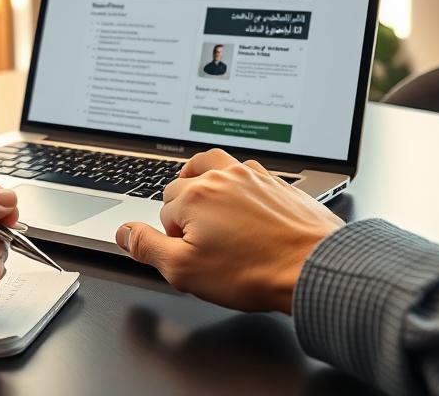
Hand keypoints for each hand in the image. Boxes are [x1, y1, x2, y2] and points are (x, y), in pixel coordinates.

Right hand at [115, 149, 343, 313]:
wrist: (315, 267)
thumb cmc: (255, 272)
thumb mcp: (185, 270)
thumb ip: (146, 247)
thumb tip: (122, 232)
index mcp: (194, 196)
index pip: (163, 212)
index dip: (170, 236)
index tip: (188, 254)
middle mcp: (220, 177)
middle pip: (183, 187)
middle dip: (185, 210)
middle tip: (200, 240)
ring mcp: (250, 176)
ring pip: (211, 166)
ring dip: (203, 181)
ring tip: (206, 203)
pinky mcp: (274, 181)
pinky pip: (244, 172)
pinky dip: (235, 182)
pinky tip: (243, 204)